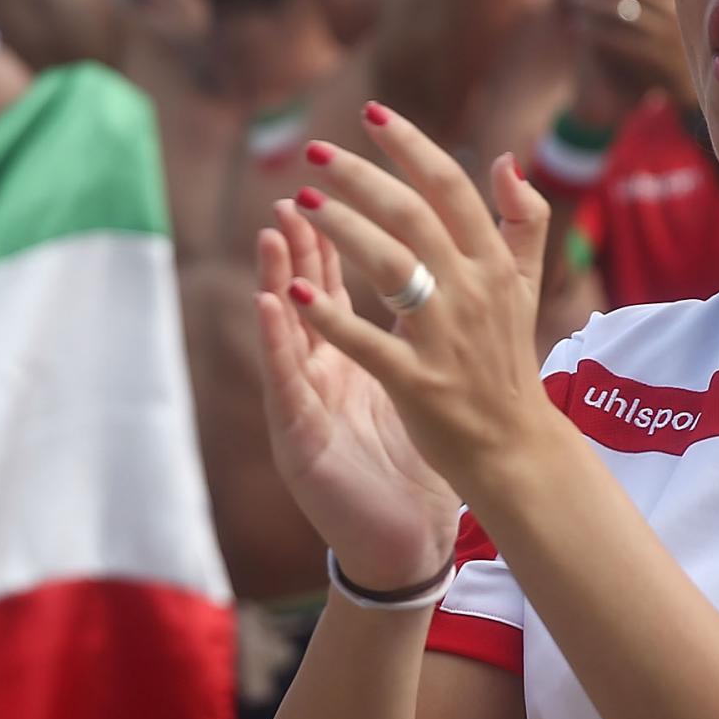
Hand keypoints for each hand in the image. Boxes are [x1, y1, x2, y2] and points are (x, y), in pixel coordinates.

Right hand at [256, 199, 460, 587]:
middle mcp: (326, 370)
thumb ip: (428, 323)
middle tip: (294, 193)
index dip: (339, 231)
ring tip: (273, 234)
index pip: (343, 280)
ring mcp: (309, 401)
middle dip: (304, 242)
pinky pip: (287, 383)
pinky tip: (270, 306)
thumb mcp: (426, 380)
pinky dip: (277, 342)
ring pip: (287, 330)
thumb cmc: (412, 461)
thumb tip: (447, 268)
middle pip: (309, 293)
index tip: (338, 179)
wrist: (406, 539)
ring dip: (278, 278)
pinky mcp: (300, 437)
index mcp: (357, 352)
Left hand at [260, 105, 558, 519]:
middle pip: (412, 216)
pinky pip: (368, 343)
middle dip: (362, 177)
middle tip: (315, 152)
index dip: (410, 146)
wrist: (515, 447)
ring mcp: (444, 338)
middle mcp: (471, 292)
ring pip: (389, 267)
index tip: (371, 113)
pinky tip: (294, 293)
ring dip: (341, 230)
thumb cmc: (508, 359)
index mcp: (494, 263)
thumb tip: (506, 158)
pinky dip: (331, 318)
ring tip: (300, 203)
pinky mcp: (417, 382)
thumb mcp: (526, 284)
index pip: (450, 188)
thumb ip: (525, 219)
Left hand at [568, 0, 688, 104]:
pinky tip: (578, 25)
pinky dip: (593, 28)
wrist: (713, 81)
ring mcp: (667, 34)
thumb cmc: (688, 40)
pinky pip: (617, 38)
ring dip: (591, 1)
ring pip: (620, 9)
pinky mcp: (656, 58)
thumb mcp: (686, 8)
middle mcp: (676, 10)